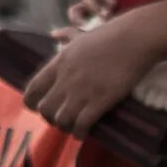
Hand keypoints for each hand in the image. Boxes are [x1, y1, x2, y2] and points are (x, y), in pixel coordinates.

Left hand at [21, 11, 162, 134]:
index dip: (31, 102)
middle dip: (49, 118)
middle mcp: (66, 78)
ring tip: (72, 126)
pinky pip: (81, 124)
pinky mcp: (100, 100)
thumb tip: (54, 34)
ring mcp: (82, 90)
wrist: (134, 38)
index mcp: (59, 62)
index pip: (33, 88)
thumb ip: (66, 36)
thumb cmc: (110, 35)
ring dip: (65, 126)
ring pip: (61, 119)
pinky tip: (82, 133)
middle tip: (59, 119)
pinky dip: (79, 132)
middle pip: (45, 108)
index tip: (37, 108)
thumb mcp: (81, 35)